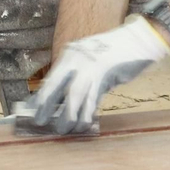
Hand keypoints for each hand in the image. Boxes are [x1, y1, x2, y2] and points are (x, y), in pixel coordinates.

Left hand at [31, 15, 169, 133]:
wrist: (138, 40)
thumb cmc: (114, 51)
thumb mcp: (90, 58)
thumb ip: (77, 73)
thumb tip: (62, 97)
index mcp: (71, 55)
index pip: (51, 79)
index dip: (40, 96)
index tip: (30, 110)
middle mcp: (77, 60)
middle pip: (57, 87)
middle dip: (47, 106)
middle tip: (39, 122)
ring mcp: (91, 68)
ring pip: (74, 96)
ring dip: (67, 115)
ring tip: (61, 129)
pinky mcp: (106, 76)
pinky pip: (93, 99)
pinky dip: (87, 113)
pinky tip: (82, 124)